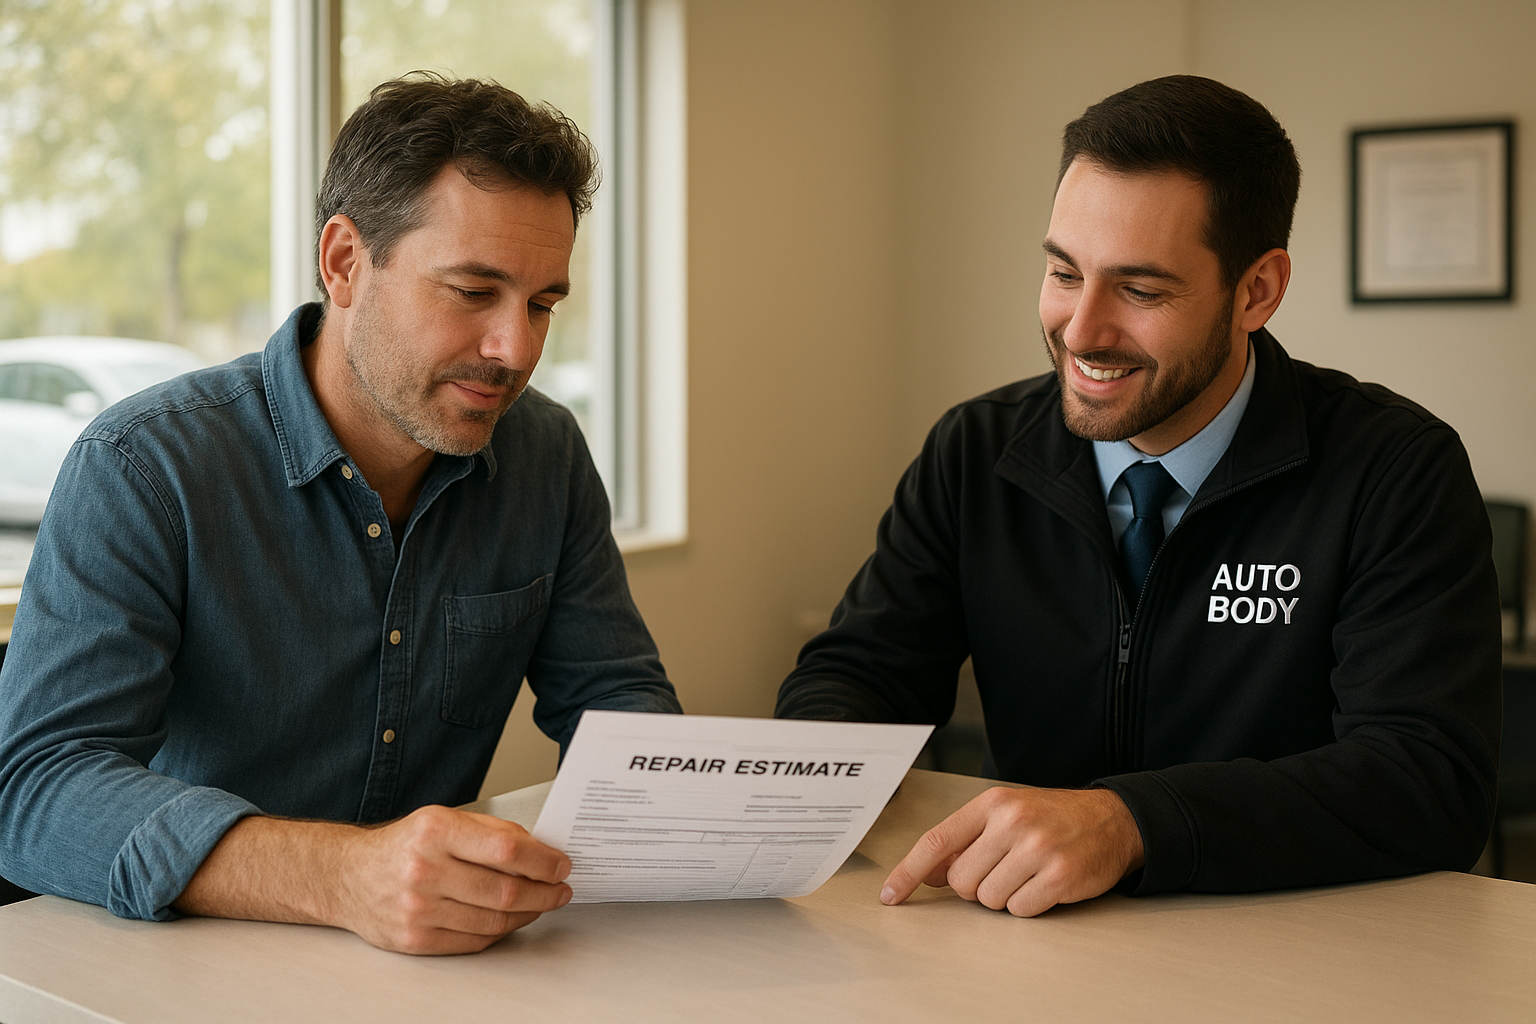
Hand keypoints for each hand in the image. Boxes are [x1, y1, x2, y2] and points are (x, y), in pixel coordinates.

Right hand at [175, 805, 572, 954]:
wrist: (347, 877)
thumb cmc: (402, 845)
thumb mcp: (443, 819)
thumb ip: (491, 832)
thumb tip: (540, 850)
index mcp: (436, 832)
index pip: (507, 850)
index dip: (543, 861)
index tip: (561, 865)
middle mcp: (424, 871)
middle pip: (505, 890)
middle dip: (544, 893)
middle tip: (560, 890)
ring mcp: (418, 909)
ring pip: (494, 920)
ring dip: (527, 914)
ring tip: (540, 904)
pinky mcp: (415, 939)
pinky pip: (474, 941)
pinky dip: (501, 931)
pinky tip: (510, 919)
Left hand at [879, 786, 1143, 916]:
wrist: (1112, 820)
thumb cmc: (1053, 818)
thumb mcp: (1006, 814)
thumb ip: (965, 840)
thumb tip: (927, 874)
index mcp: (992, 804)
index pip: (936, 841)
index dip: (908, 872)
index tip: (891, 894)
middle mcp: (1012, 822)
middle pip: (962, 881)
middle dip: (976, 885)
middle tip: (1003, 869)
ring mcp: (1037, 848)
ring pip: (989, 899)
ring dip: (1005, 896)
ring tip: (1027, 874)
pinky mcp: (1059, 875)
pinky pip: (1020, 910)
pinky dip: (1029, 905)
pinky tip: (1045, 884)